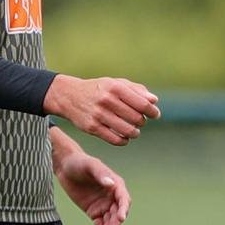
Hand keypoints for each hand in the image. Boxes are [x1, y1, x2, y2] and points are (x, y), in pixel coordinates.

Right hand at [43, 74, 159, 146]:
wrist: (70, 96)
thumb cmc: (99, 89)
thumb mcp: (116, 83)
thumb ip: (136, 90)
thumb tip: (154, 100)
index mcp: (115, 87)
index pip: (142, 103)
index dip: (152, 111)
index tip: (155, 114)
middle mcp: (107, 100)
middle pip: (136, 118)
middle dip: (142, 121)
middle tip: (141, 121)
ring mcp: (99, 115)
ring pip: (127, 130)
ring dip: (135, 132)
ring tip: (134, 130)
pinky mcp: (92, 128)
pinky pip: (115, 140)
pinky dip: (124, 140)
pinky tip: (125, 137)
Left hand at [54, 148, 130, 224]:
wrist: (65, 167)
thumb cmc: (80, 162)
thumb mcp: (90, 165)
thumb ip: (101, 174)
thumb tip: (111, 184)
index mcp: (116, 184)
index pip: (123, 199)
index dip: (123, 209)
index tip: (121, 218)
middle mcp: (112, 197)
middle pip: (117, 214)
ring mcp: (104, 205)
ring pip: (108, 222)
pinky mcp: (94, 212)